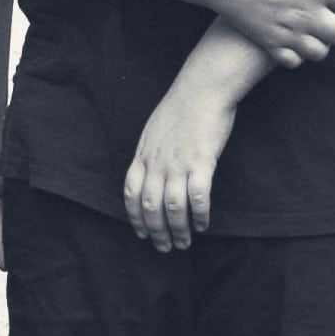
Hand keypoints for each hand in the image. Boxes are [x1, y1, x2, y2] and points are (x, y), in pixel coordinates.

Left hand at [124, 81, 238, 251]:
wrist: (202, 88)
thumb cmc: (181, 107)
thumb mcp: (154, 131)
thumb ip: (150, 154)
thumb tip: (150, 173)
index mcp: (143, 155)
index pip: (131, 193)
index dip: (135, 217)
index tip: (141, 233)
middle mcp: (157, 162)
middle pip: (150, 206)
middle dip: (156, 232)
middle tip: (165, 248)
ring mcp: (178, 163)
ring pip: (173, 207)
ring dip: (178, 230)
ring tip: (184, 243)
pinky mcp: (202, 161)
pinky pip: (198, 196)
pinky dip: (200, 215)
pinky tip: (203, 224)